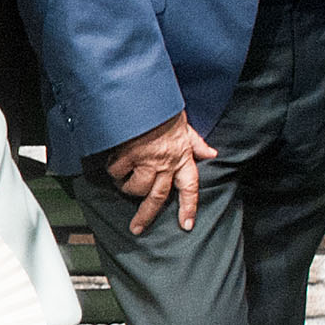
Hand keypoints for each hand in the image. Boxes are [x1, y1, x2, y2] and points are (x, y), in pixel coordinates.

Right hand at [101, 109, 215, 234]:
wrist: (145, 97)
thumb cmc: (164, 110)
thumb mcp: (185, 125)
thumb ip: (196, 142)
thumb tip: (211, 153)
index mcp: (182, 156)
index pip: (189, 187)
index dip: (189, 207)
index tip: (187, 224)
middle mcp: (166, 162)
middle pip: (157, 197)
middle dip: (146, 215)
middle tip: (137, 228)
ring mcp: (147, 160)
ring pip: (137, 188)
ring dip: (128, 187)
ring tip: (123, 181)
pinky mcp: (128, 155)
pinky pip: (118, 172)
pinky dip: (114, 170)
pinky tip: (113, 164)